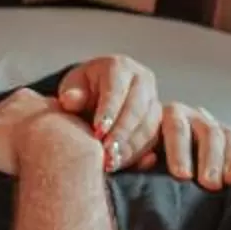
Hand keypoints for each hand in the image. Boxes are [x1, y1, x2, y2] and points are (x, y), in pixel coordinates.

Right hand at [0, 96, 87, 176]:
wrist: (59, 153)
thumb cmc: (17, 143)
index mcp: (22, 101)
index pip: (8, 107)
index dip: (1, 121)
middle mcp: (48, 104)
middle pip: (36, 114)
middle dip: (29, 127)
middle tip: (22, 148)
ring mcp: (71, 121)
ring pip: (60, 127)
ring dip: (53, 139)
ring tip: (46, 159)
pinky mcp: (88, 140)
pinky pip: (79, 145)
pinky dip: (72, 154)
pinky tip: (67, 168)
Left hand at [28, 55, 160, 173]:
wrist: (97, 95)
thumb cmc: (82, 90)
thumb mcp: (72, 87)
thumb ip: (71, 93)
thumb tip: (70, 100)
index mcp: (120, 66)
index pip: (116, 89)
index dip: (108, 112)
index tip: (97, 132)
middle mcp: (142, 79)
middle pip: (136, 109)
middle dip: (121, 134)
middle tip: (105, 153)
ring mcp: (154, 99)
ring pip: (148, 126)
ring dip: (129, 147)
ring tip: (110, 162)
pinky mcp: (160, 120)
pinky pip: (153, 139)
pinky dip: (137, 154)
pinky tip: (121, 163)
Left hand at [132, 101, 230, 187]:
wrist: (177, 176)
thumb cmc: (155, 172)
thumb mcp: (142, 164)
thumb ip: (139, 161)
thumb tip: (147, 158)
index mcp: (166, 120)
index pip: (175, 126)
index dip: (179, 150)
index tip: (182, 175)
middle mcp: (194, 119)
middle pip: (206, 130)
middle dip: (209, 158)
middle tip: (208, 183)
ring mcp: (217, 126)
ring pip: (227, 135)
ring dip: (227, 160)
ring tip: (227, 183)